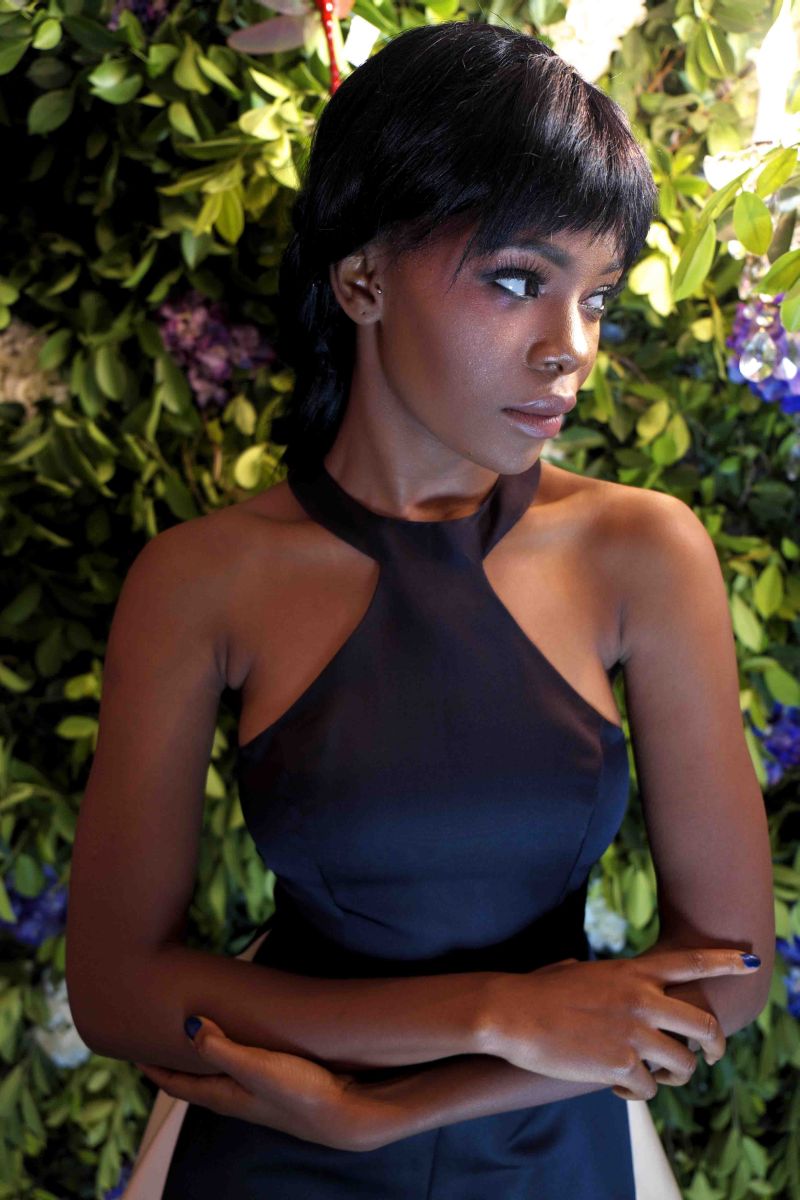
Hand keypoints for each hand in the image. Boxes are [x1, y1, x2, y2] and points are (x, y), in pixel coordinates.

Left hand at [133, 1016, 380, 1151]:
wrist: (347, 1112)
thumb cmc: (300, 1092)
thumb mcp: (257, 1068)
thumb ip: (221, 1048)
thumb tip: (187, 1025)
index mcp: (223, 1096)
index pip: (176, 1084)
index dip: (153, 1067)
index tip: (132, 1049)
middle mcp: (235, 1097)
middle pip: (193, 1080)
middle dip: (173, 1061)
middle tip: (155, 1036)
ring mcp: (257, 1092)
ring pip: (217, 1074)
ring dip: (201, 1057)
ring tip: (193, 1033)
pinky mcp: (277, 1083)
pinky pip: (240, 1066)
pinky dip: (228, 1052)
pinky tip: (240, 1038)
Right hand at [485, 946, 760, 1101]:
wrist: (511, 1012)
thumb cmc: (536, 992)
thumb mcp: (576, 972)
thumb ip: (599, 978)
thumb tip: (584, 974)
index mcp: (633, 972)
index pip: (691, 961)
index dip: (725, 961)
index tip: (748, 963)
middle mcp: (641, 999)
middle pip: (704, 1024)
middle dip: (714, 1045)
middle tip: (709, 1056)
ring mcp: (634, 1032)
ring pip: (683, 1064)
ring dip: (673, 1078)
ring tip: (653, 1078)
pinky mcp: (620, 1063)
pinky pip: (647, 1088)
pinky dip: (635, 1091)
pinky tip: (614, 1085)